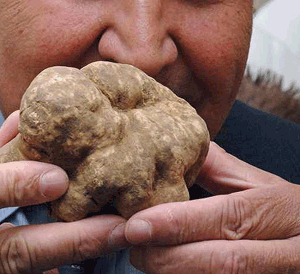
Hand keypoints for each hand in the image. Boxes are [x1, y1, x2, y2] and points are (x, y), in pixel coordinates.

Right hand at [0, 111, 127, 272]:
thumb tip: (23, 118)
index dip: (12, 186)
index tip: (59, 179)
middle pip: (11, 253)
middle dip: (71, 240)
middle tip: (118, 225)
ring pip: (26, 272)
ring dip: (77, 254)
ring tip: (119, 236)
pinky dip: (59, 266)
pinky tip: (93, 250)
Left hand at [125, 142, 299, 273]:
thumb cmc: (286, 209)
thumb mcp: (258, 183)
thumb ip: (217, 167)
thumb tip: (174, 152)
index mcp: (278, 210)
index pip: (225, 217)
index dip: (177, 223)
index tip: (135, 225)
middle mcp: (285, 251)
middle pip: (221, 261)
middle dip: (167, 257)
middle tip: (129, 243)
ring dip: (173, 273)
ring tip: (141, 255)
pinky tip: (166, 270)